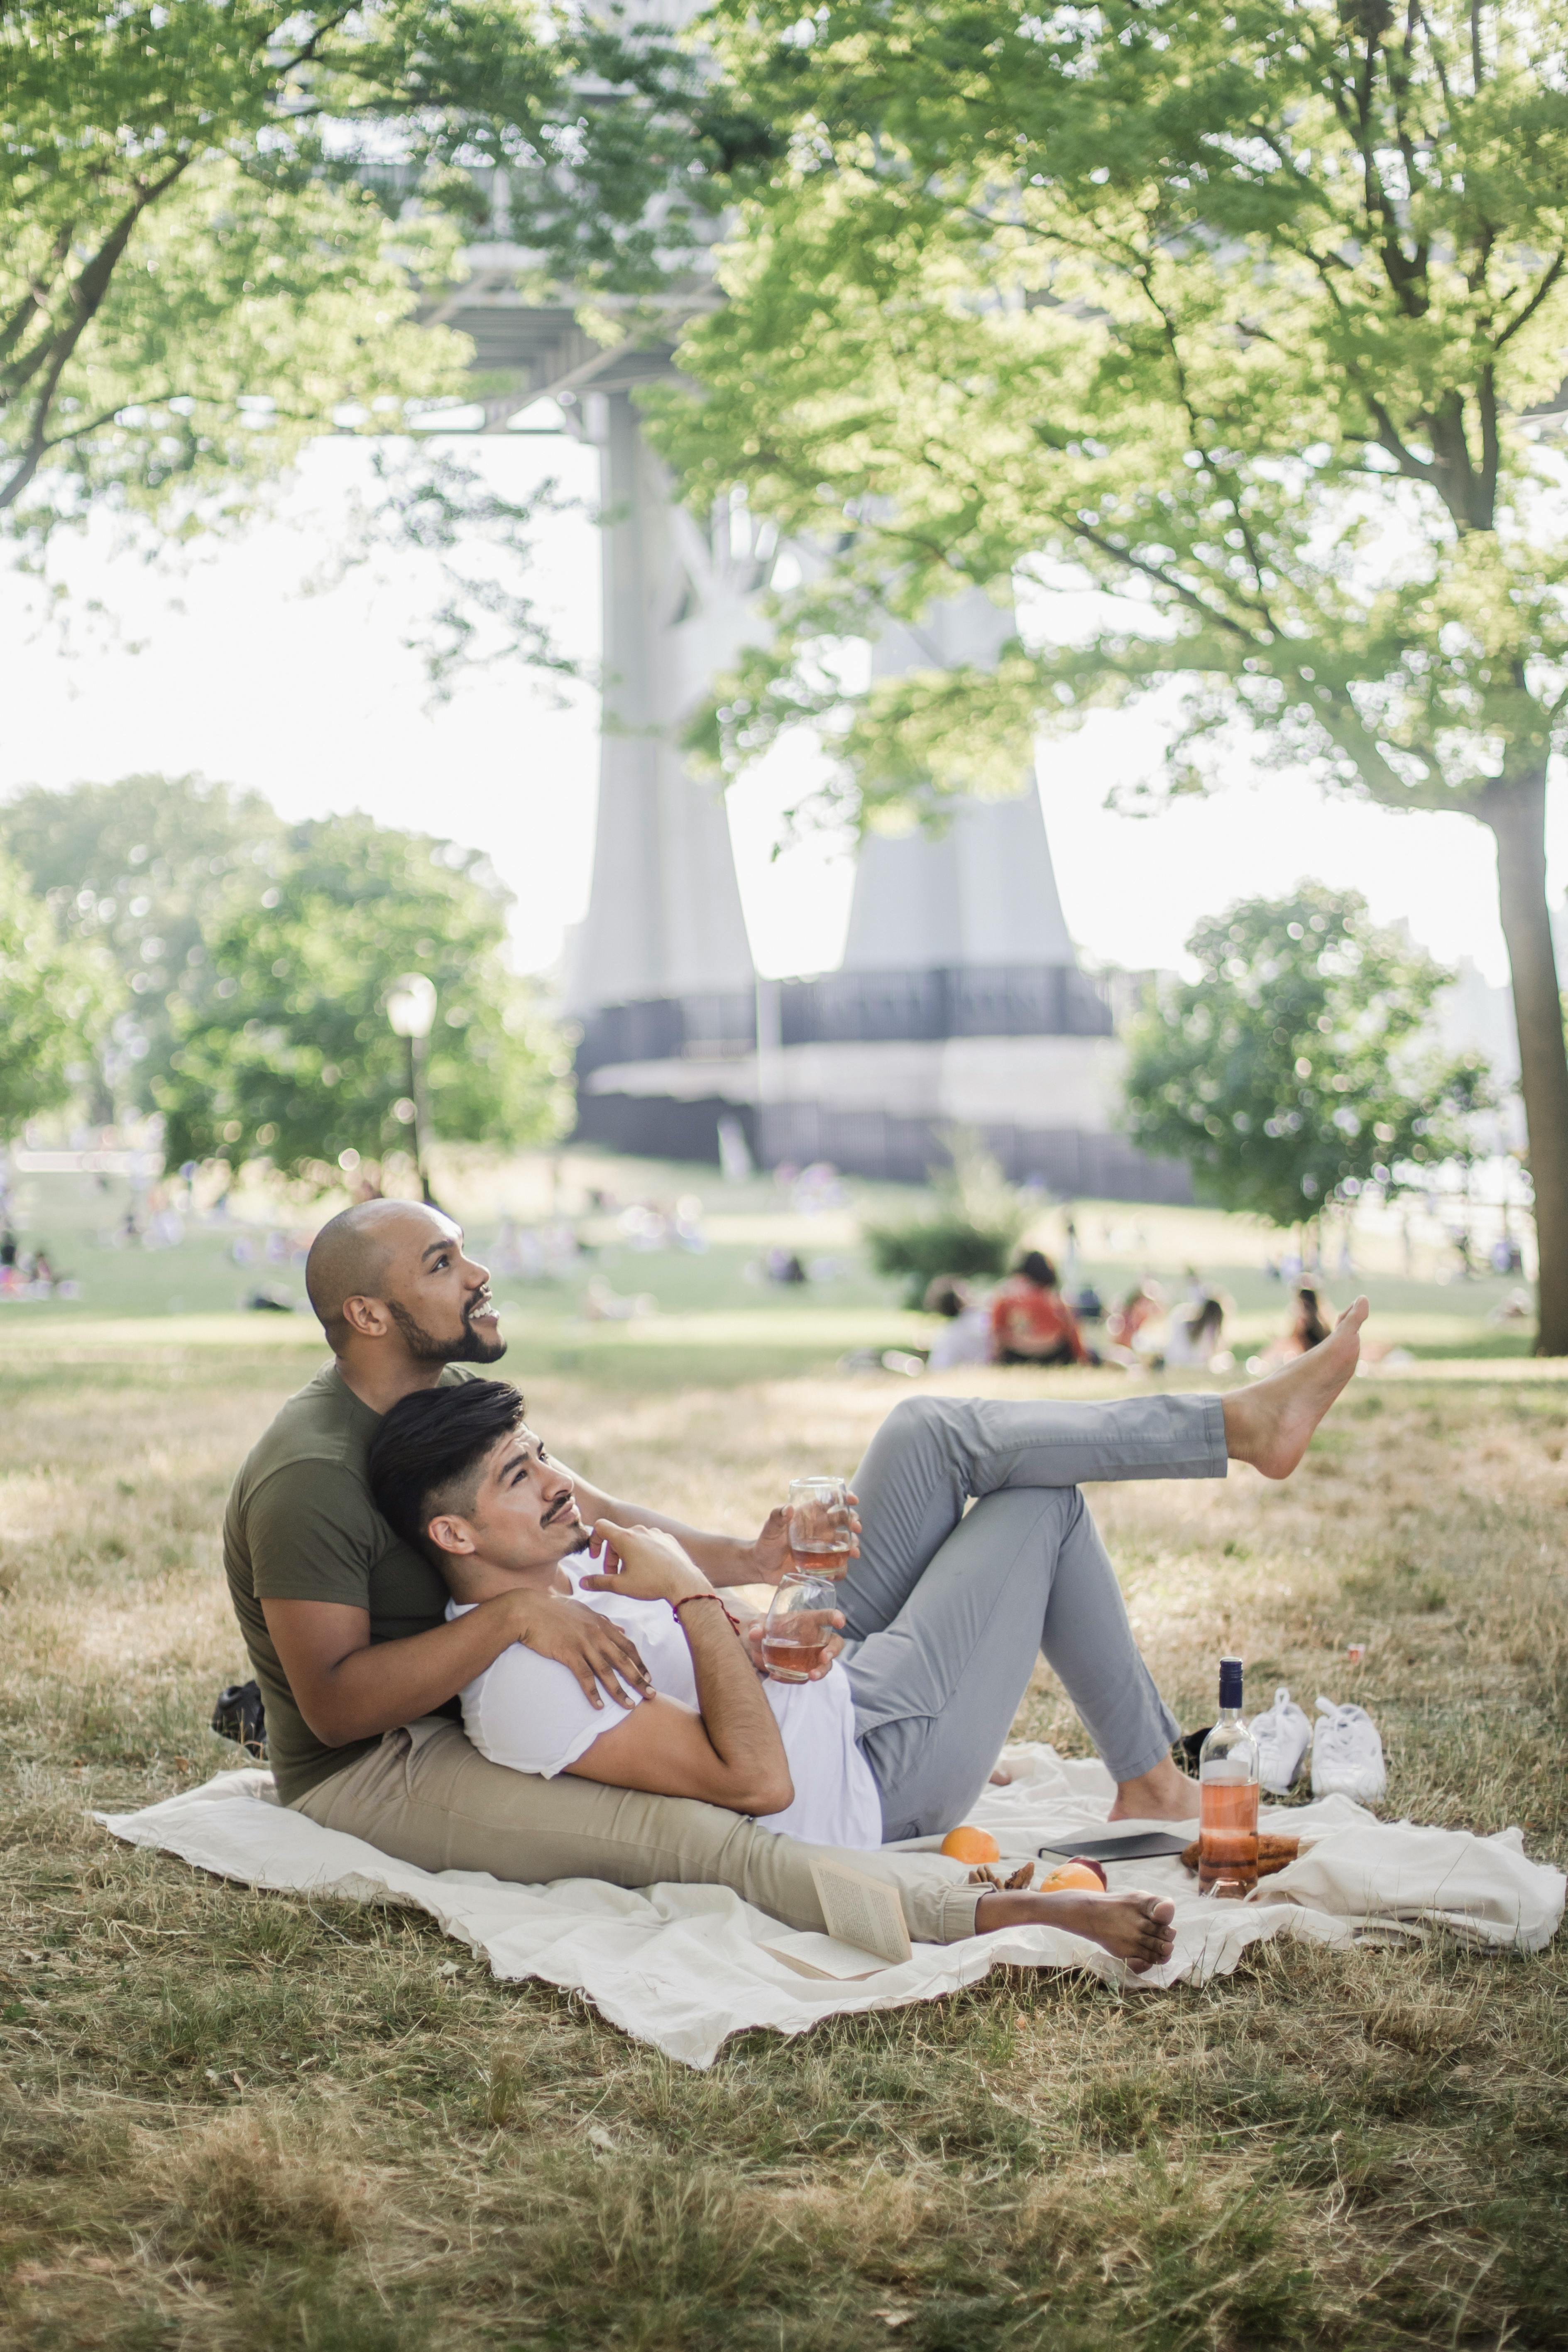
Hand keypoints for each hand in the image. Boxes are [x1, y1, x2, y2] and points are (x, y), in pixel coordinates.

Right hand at [507, 1590, 650, 1711]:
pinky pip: (584, 1677)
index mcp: (601, 1624)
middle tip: (651, 1695)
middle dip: (639, 1679)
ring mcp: (583, 1643)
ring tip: (630, 1706)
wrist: (528, 1609)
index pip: (627, 1646)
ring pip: (607, 1671)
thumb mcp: (583, 1610)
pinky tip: (598, 1706)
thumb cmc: (553, 1609)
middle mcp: (596, 1633)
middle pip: (623, 1660)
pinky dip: (592, 1692)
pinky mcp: (568, 1653)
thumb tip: (621, 1628)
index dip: (639, 1663)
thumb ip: (604, 1621)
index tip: (649, 1676)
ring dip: (620, 1691)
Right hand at [580, 1519, 708, 1605]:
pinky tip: (650, 1569)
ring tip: (634, 1573)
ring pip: (635, 1539)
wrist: (684, 1583)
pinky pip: (651, 1541)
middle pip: (617, 1537)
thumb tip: (583, 1583)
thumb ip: (599, 1582)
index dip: (594, 1540)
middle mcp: (640, 1530)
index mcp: (625, 1538)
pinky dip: (645, 1552)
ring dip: (628, 1554)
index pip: (601, 1526)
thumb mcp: (621, 1586)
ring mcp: (656, 1533)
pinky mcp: (668, 1539)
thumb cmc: (651, 1583)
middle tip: (615, 1575)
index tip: (595, 1557)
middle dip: (612, 1555)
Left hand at [741, 1612, 844, 1680]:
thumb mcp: (758, 1623)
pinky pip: (803, 1678)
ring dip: (821, 1671)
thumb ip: (757, 1626)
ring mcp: (811, 1656)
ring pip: (826, 1665)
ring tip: (811, 1676)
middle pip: (835, 1643)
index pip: (826, 1616)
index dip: (835, 1617)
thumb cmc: (763, 1627)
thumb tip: (755, 1634)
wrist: (756, 1646)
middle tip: (824, 1657)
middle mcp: (815, 1638)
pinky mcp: (802, 1670)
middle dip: (833, 1650)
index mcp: (808, 1621)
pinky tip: (776, 1676)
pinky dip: (792, 1680)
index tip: (840, 1622)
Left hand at [748, 1491, 861, 1585]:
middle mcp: (821, 1528)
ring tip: (853, 1552)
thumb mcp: (770, 1529)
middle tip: (856, 1528)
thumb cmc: (766, 1542)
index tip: (853, 1500)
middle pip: (844, 1521)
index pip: (831, 1501)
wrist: (762, 1566)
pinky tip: (836, 1573)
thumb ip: (777, 1517)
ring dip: (853, 1546)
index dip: (844, 1498)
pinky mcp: (822, 1563)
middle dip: (854, 1522)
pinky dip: (840, 1569)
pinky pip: (837, 1566)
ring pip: (845, 1543)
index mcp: (810, 1514)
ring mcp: (823, 1547)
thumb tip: (787, 1508)